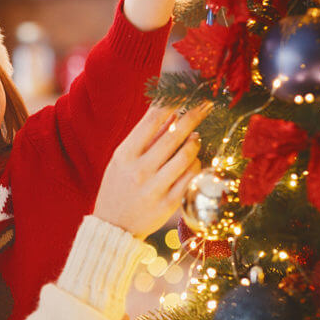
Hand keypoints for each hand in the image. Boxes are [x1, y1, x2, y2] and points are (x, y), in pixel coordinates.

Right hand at [93, 103, 211, 237]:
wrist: (112, 226)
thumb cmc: (118, 187)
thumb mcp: (122, 160)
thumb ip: (145, 138)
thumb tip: (171, 112)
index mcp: (124, 154)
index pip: (152, 120)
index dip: (173, 102)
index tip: (186, 93)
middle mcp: (139, 170)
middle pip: (174, 135)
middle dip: (194, 116)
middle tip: (206, 105)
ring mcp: (154, 188)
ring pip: (186, 156)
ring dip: (195, 142)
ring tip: (196, 137)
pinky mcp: (168, 204)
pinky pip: (191, 177)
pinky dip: (196, 165)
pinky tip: (194, 161)